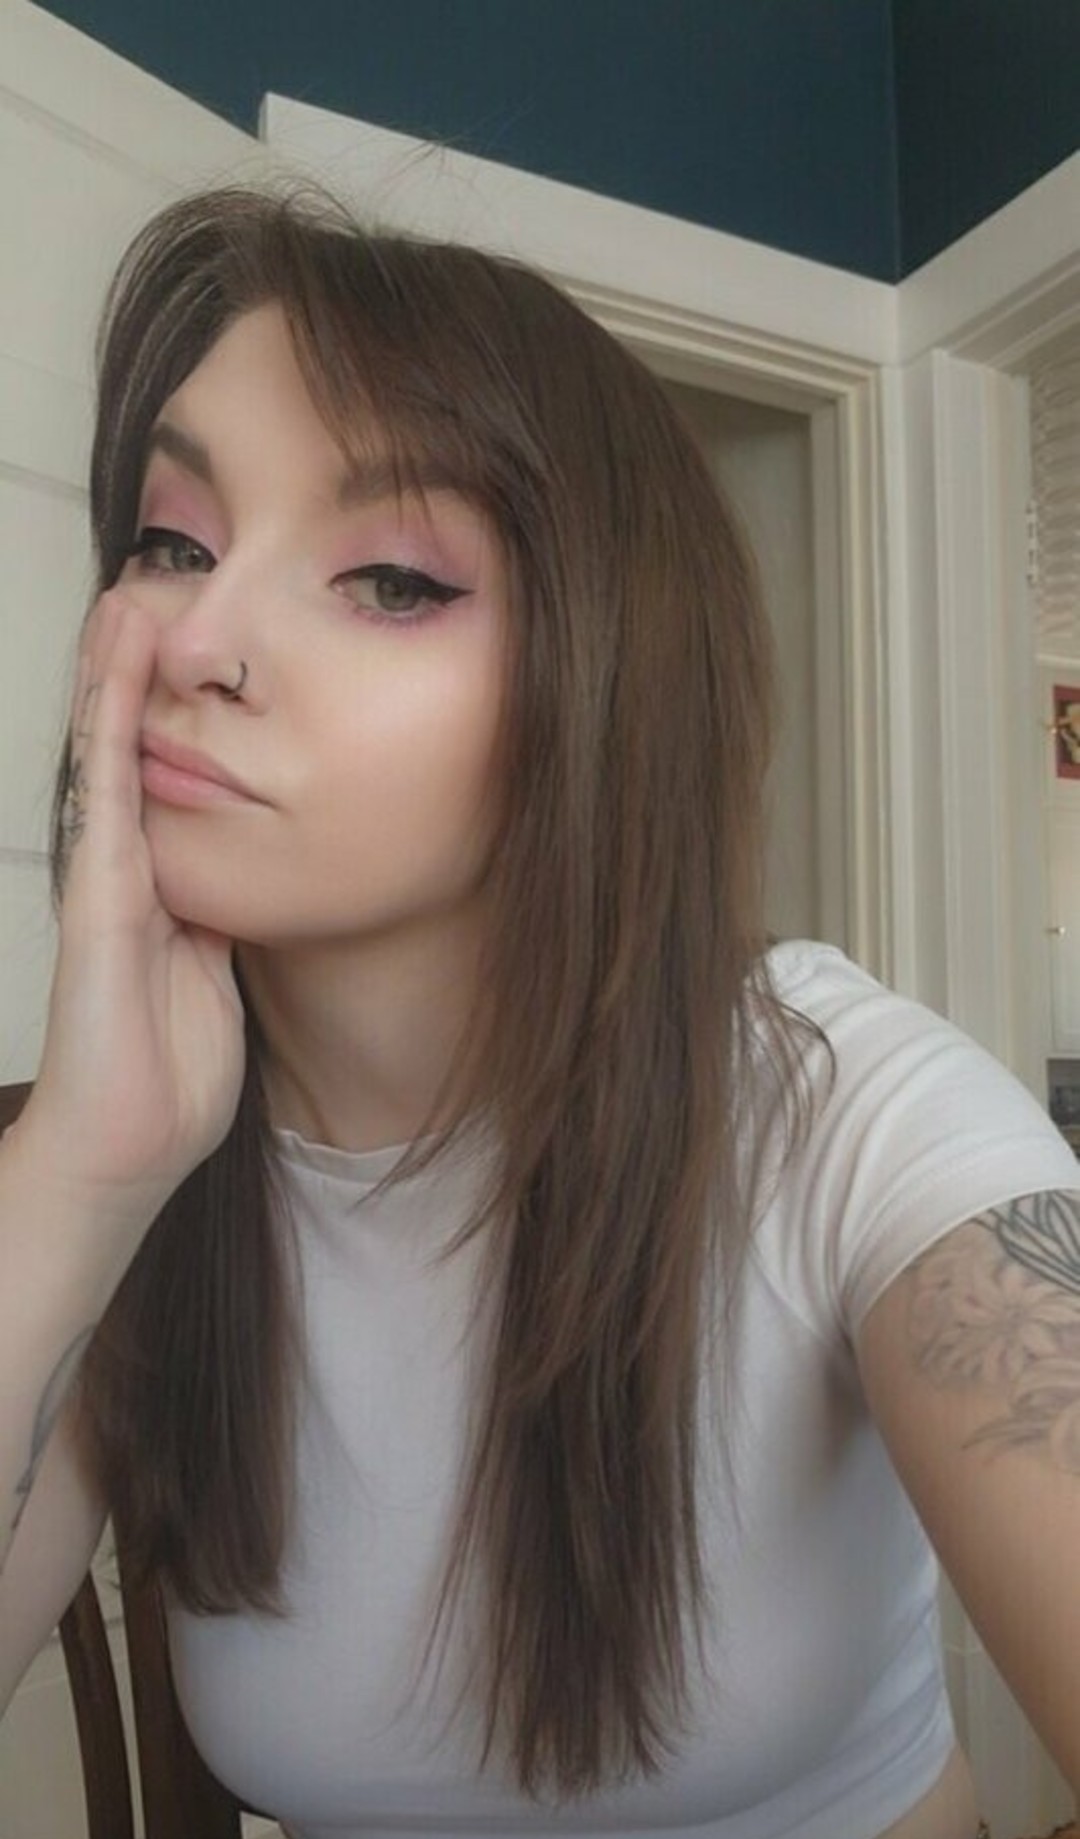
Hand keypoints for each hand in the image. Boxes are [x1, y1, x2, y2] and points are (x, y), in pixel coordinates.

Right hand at [14, 589, 246, 1210]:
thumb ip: (220, 930)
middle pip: (125, 757)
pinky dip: (113, 720)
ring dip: (114, 676)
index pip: (158, 789)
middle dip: (131, 680)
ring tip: (124, 598)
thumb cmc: (167, 1081)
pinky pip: (108, 790)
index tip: (187, 662)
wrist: (127, 1149)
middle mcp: (122, 875)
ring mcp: (105, 879)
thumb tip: (244, 887)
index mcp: (154, 895)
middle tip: (143, 596)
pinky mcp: (99, 894)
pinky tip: (119, 662)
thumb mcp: (216, 984)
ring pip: (109, 755)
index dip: (168, 725)